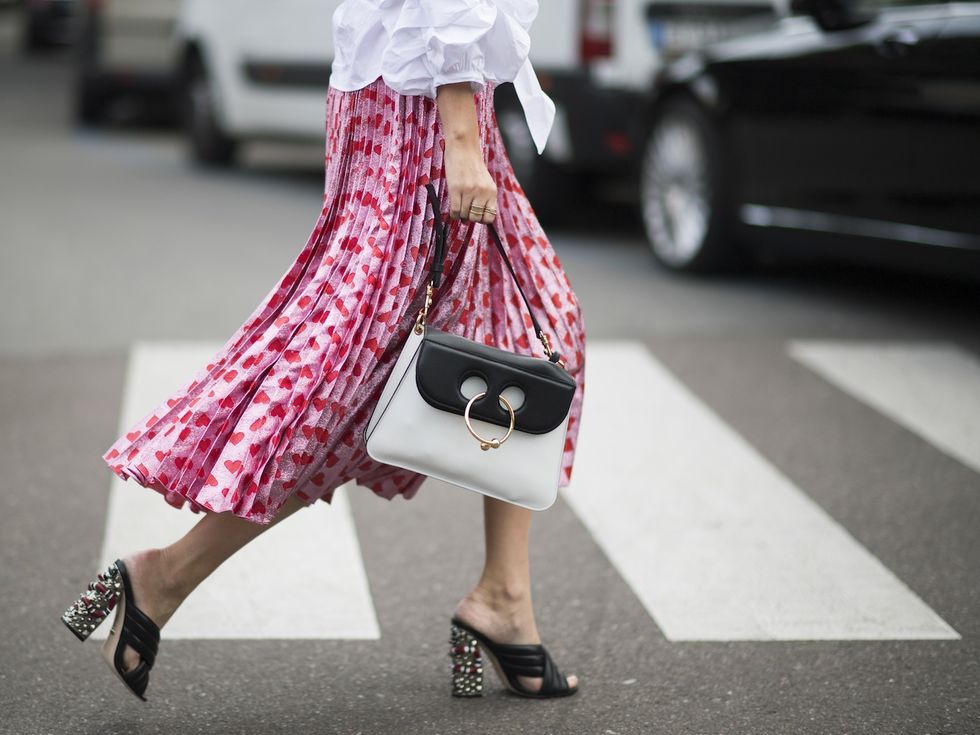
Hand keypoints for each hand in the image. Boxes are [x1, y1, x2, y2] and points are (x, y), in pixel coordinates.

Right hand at [436, 82, 496, 224]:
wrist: (463, 146)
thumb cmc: (472, 164)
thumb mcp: (484, 181)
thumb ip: (484, 197)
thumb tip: (477, 215)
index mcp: (492, 191)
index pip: (489, 217)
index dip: (481, 219)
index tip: (475, 215)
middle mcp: (482, 192)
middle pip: (476, 218)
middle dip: (469, 218)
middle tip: (464, 212)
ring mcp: (469, 191)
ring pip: (464, 215)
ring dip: (460, 215)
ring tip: (458, 208)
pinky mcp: (456, 189)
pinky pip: (455, 210)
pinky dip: (453, 214)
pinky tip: (452, 210)